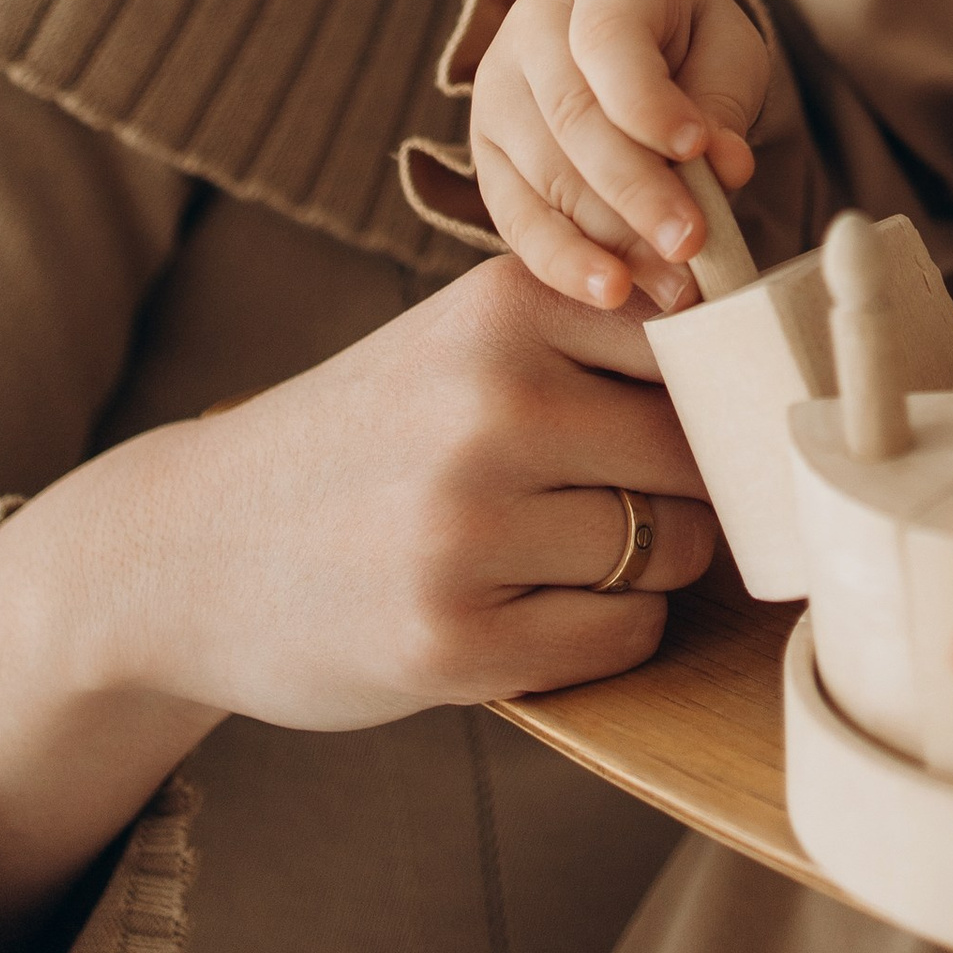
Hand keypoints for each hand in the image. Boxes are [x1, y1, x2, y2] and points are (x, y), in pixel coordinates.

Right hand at [0, 257, 717, 952]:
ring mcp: (467, 530)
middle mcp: (488, 407)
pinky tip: (539, 612)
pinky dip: (611, 633)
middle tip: (625, 503)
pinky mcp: (451, 643)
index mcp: (500, 310)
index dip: (719, 395)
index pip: (697, 345)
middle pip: (697, 455)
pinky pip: (622, 636)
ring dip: (649, 565)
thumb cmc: (361, 440)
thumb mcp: (457, 343)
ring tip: (564, 554)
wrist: (184, 551)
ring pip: (672, 550)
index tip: (713, 421)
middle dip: (688, 490)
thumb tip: (767, 357)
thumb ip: (590, 338)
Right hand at [471, 0, 768, 312]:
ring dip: (611, 239)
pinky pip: (516, 216)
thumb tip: (724, 168)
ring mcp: (497, 92)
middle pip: (572, 117)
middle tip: (693, 243)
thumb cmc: (687, 43)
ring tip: (675, 284)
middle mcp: (532, 28)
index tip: (696, 151)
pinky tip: (612, 291)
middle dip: (636, 190)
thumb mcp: (725, 50)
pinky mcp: (485, 156)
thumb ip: (722, 104)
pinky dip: (565, 262)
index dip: (648, 103)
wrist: (630, 39)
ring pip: (545, 174)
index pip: (609, 42)